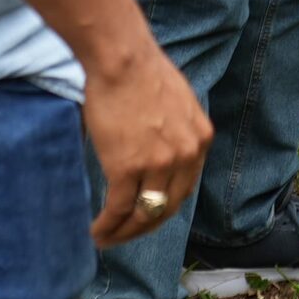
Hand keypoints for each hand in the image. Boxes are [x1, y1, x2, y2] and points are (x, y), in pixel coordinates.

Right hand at [83, 40, 212, 245]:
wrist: (122, 59)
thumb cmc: (143, 72)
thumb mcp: (180, 102)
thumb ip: (179, 130)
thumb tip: (163, 148)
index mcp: (201, 139)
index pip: (186, 187)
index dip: (165, 206)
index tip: (147, 214)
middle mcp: (186, 155)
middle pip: (168, 207)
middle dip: (145, 226)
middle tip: (126, 234)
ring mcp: (158, 164)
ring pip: (143, 214)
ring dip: (124, 232)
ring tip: (107, 238)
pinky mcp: (128, 168)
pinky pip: (119, 209)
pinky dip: (107, 226)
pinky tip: (98, 232)